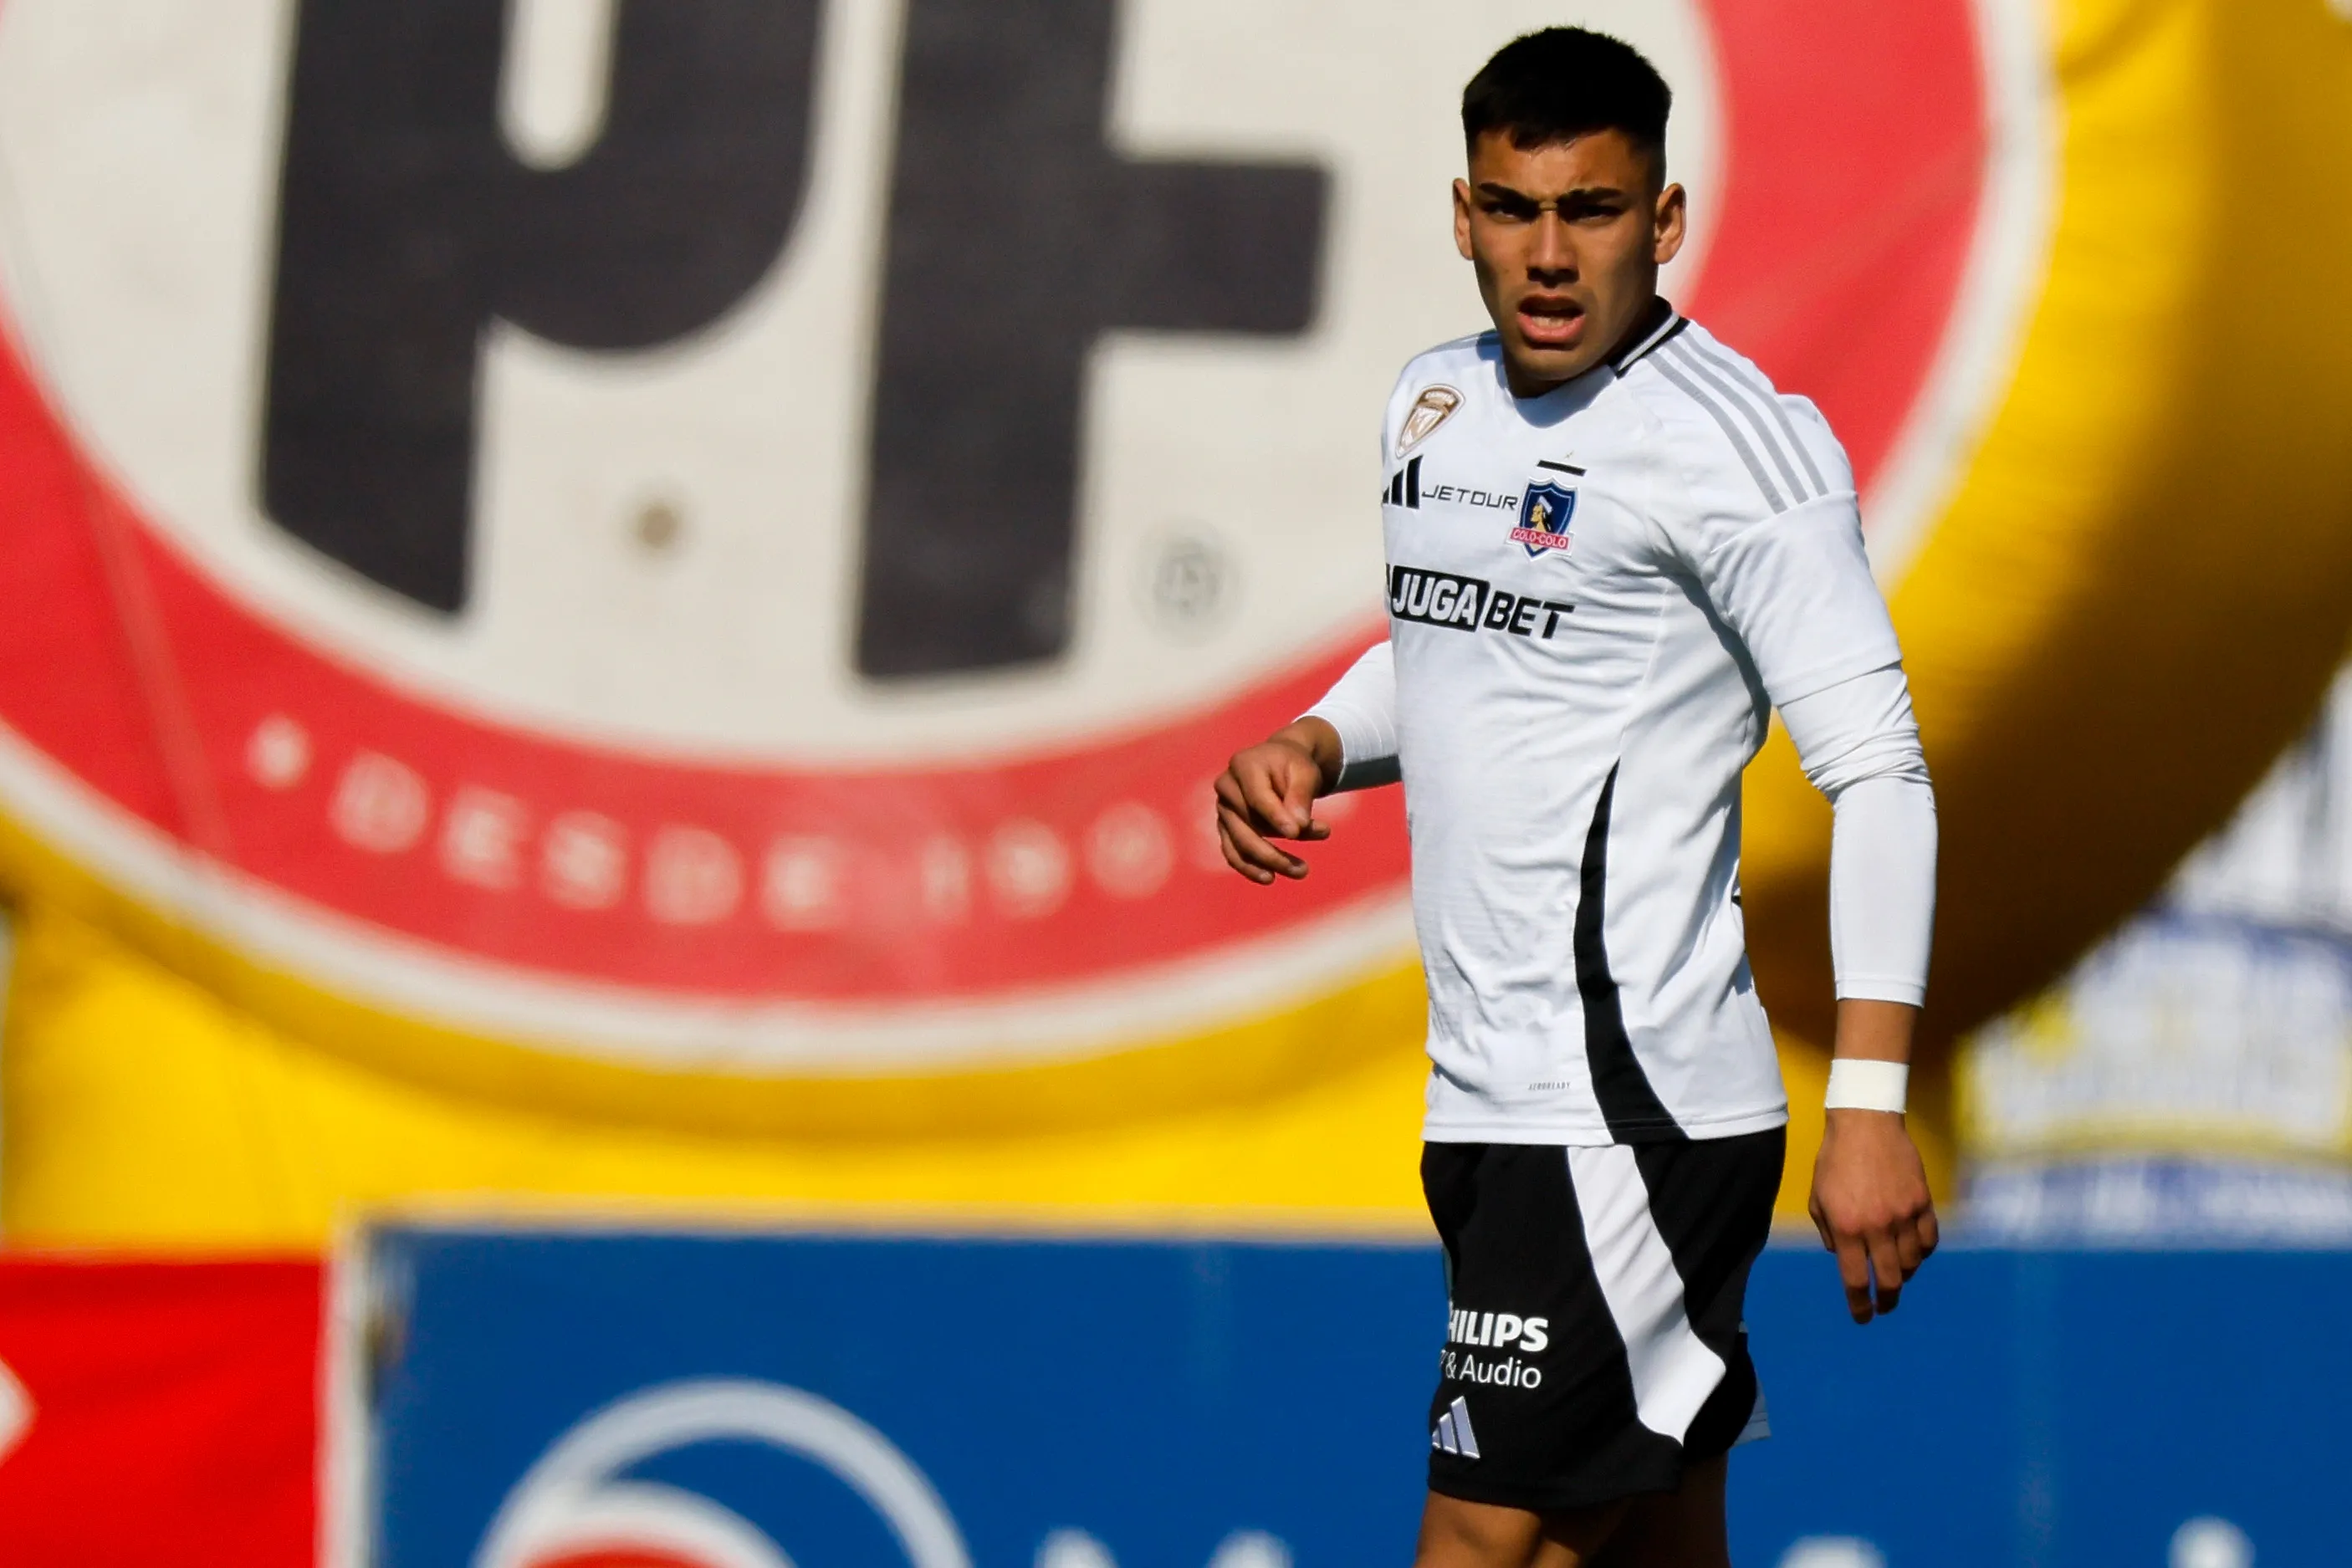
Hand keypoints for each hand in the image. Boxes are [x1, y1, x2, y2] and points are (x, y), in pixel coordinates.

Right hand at [1214, 720, 1339, 883]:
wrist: (1281, 764)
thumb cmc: (1294, 766)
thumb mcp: (1306, 772)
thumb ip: (1301, 795)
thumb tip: (1297, 827)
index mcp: (1244, 765)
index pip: (1257, 798)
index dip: (1276, 817)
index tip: (1297, 833)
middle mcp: (1226, 787)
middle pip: (1246, 826)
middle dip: (1274, 851)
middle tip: (1304, 869)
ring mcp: (1223, 809)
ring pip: (1240, 844)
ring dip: (1268, 862)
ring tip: (1300, 872)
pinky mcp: (1226, 826)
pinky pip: (1233, 852)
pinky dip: (1250, 868)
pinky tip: (1270, 877)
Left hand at [1809, 1107, 1938, 1322]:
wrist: (1865, 1124)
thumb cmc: (1835, 1161)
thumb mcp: (1818, 1199)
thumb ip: (1829, 1232)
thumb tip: (1842, 1256)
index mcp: (1847, 1228)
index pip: (1855, 1279)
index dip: (1860, 1304)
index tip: (1863, 1317)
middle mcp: (1878, 1227)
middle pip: (1890, 1279)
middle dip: (1886, 1299)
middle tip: (1884, 1306)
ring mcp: (1904, 1215)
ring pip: (1912, 1262)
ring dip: (1904, 1274)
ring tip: (1896, 1274)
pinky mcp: (1923, 1202)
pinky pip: (1929, 1240)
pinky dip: (1923, 1252)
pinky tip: (1915, 1251)